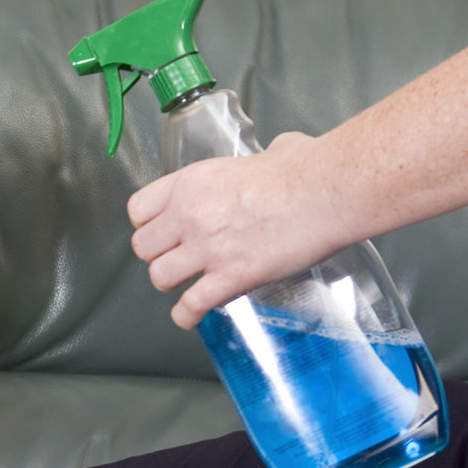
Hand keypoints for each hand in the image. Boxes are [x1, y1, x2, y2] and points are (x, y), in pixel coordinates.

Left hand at [127, 132, 366, 327]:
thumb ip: (258, 162)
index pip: (139, 209)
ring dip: (173, 283)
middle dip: (158, 255)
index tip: (161, 230)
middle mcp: (190, 215)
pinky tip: (191, 315)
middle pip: (144, 247)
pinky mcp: (230, 277)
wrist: (328, 192)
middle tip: (177, 257)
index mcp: (192, 182)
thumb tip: (280, 155)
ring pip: (160, 277)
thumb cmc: (305, 170)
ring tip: (188, 282)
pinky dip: (188, 315)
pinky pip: (190, 306)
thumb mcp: (266, 152)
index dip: (149, 223)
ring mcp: (207, 248)